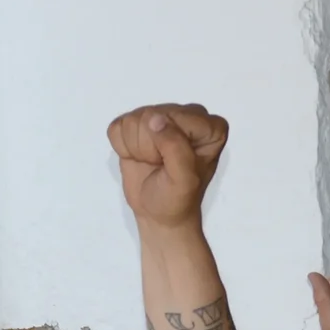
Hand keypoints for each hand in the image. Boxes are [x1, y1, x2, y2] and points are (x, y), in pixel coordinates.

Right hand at [107, 104, 228, 228]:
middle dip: (149, 147)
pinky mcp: (137, 123)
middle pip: (150, 116)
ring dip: (137, 149)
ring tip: (152, 162)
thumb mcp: (184, 179)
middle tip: (160, 166)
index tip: (172, 165)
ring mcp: (161, 116)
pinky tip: (139, 158)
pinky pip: (118, 127)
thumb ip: (175, 147)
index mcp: (211, 127)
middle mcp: (188, 115)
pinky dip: (123, 148)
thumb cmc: (177, 199)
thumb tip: (155, 119)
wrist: (159, 214)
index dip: (166, 144)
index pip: (175, 117)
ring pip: (132, 121)